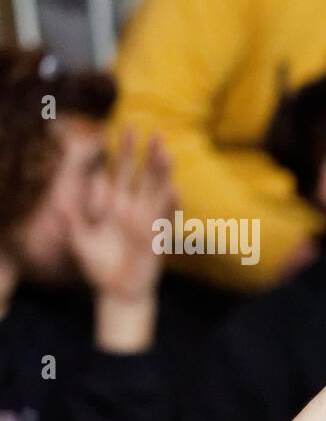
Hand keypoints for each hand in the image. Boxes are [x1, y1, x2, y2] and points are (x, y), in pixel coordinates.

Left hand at [69, 130, 174, 302]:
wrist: (117, 291)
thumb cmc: (99, 267)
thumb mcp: (79, 240)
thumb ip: (72, 219)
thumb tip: (56, 201)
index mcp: (115, 206)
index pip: (120, 172)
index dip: (123, 152)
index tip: (123, 129)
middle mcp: (133, 210)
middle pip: (143, 175)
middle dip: (147, 154)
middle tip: (154, 131)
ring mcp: (146, 222)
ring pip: (156, 191)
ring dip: (161, 173)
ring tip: (165, 152)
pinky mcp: (155, 238)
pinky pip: (164, 219)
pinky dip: (169, 206)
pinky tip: (174, 191)